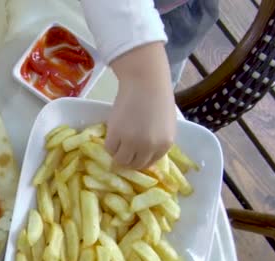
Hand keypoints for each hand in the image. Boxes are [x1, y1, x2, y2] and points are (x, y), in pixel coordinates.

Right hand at [104, 42, 175, 169]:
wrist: (145, 81)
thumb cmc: (157, 97)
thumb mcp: (165, 125)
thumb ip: (157, 140)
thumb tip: (143, 151)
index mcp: (165, 145)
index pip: (148, 164)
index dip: (138, 160)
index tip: (131, 155)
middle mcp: (149, 147)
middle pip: (134, 165)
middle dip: (127, 160)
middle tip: (121, 151)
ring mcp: (132, 142)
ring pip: (120, 159)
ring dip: (116, 153)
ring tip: (116, 141)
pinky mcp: (117, 134)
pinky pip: (109, 148)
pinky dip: (109, 143)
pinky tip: (112, 132)